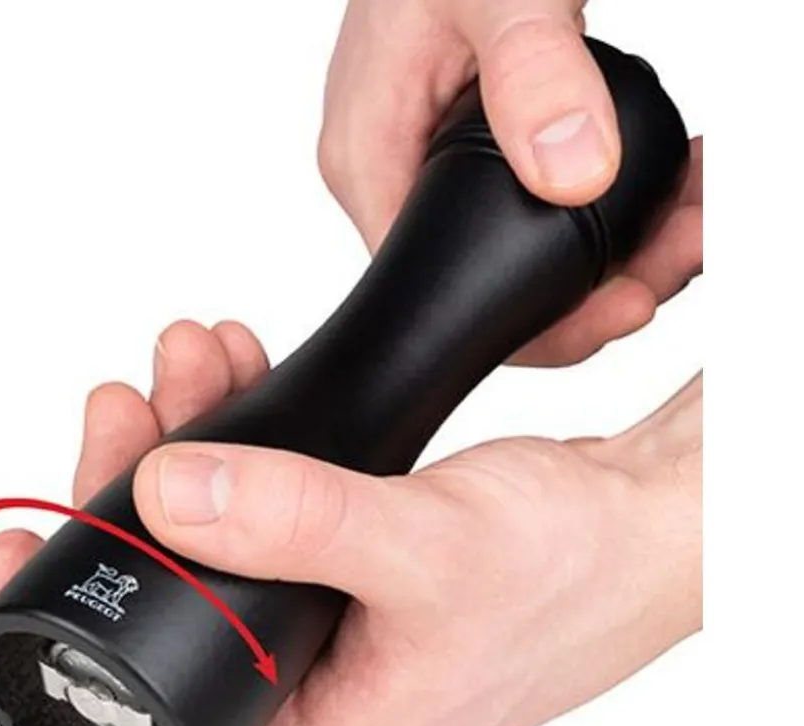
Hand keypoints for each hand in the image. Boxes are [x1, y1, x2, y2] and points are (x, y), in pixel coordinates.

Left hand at [0, 322, 702, 725]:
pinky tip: (235, 378)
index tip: (19, 533)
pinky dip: (244, 444)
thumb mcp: (424, 550)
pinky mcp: (350, 572)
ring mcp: (329, 629)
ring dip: (190, 447)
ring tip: (189, 360)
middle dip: (135, 488)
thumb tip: (168, 491)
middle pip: (171, 602)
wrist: (649, 526)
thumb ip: (293, 522)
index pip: (150, 703)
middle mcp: (312, 694)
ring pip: (217, 542)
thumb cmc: (574, 571)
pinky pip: (266, 509)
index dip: (74, 619)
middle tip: (124, 402)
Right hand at [320, 0, 702, 363]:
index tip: (621, 307)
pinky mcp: (460, 153)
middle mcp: (391, 177)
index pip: (440, 288)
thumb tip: (570, 171)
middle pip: (486, 280)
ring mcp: (425, 168)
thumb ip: (531, 73)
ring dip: (608, 255)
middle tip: (677, 261)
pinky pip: (526, 211)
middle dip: (591, 291)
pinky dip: (596, 212)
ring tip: (686, 227)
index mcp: (369, 159)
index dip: (533, 323)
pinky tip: (654, 198)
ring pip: (514, 252)